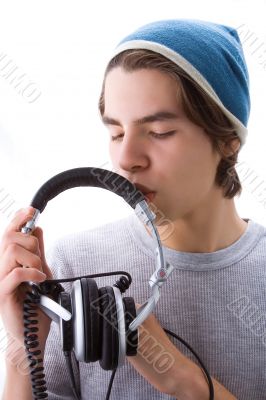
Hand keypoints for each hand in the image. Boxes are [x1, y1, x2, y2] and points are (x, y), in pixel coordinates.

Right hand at [0, 207, 52, 354]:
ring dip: (32, 259)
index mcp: (8, 262)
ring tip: (39, 272)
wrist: (32, 335)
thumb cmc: (35, 306)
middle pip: (9, 238)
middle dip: (30, 242)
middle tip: (39, 258)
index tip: (31, 210)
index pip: (8, 234)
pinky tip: (39, 280)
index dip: (19, 219)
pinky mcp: (2, 295)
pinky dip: (32, 273)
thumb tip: (38, 229)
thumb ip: (37, 253)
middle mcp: (0, 268)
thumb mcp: (40, 273)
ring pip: (11, 252)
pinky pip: (15, 274)